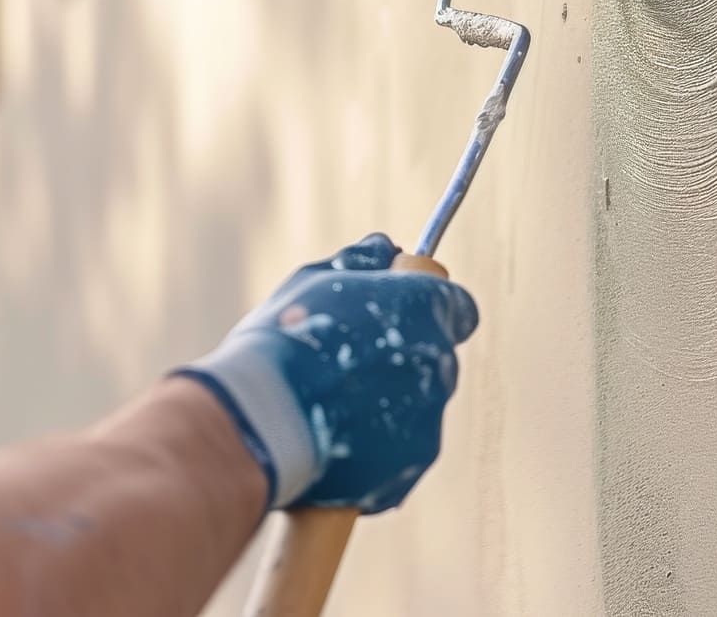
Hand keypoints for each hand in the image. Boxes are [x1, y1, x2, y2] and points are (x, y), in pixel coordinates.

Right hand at [175, 233, 479, 512]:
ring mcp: (428, 421)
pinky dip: (372, 450)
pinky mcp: (409, 469)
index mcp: (424, 308)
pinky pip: (398, 454)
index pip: (456, 305)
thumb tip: (385, 248)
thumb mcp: (313, 284)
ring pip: (416, 410)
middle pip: (434, 359)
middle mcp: (440, 364)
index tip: (396, 315)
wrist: (260, 423)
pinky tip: (331, 442)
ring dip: (385, 406)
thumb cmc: (282, 343)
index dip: (425, 308)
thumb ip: (359, 263)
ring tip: (328, 407)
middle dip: (400, 360)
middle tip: (345, 364)